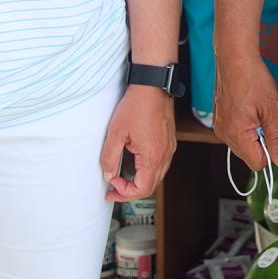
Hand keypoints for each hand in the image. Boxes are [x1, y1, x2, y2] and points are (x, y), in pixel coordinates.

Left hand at [103, 86, 177, 200]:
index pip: (142, 189)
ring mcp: (170, 148)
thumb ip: (110, 157)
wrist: (153, 85)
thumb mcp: (116, 132)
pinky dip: (147, 171)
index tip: (111, 184)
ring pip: (157, 176)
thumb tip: (108, 175)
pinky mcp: (170, 142)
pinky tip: (135, 164)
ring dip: (140, 181)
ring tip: (122, 178)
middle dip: (130, 191)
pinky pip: (161, 164)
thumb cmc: (135, 106)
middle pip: (151, 186)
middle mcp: (165, 155)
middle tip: (113, 189)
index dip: (124, 192)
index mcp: (152, 156)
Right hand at [214, 57, 277, 171]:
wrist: (235, 58)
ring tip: (262, 113)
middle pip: (249, 155)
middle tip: (271, 120)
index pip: (257, 163)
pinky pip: (236, 132)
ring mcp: (220, 126)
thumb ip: (277, 138)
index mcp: (237, 134)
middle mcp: (224, 133)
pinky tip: (253, 109)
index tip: (277, 136)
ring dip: (255, 134)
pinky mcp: (219, 118)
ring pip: (243, 144)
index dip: (271, 153)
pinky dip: (247, 126)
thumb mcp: (272, 110)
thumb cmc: (254, 80)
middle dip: (263, 143)